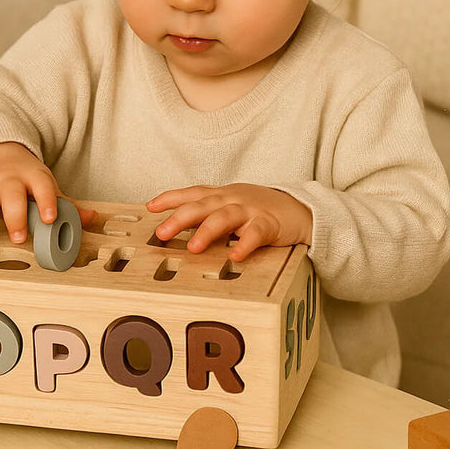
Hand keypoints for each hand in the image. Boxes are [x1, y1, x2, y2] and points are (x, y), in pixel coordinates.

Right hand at [0, 142, 93, 258]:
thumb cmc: (25, 175)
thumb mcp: (45, 183)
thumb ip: (64, 202)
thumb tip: (89, 217)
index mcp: (33, 175)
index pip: (43, 184)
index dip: (47, 200)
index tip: (50, 218)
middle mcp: (8, 178)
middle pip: (11, 192)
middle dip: (15, 215)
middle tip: (19, 237)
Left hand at [145, 184, 311, 261]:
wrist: (299, 209)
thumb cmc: (259, 209)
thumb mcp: (230, 205)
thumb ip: (206, 212)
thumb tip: (175, 225)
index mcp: (220, 195)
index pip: (192, 193)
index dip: (170, 198)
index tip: (150, 207)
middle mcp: (232, 199)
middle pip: (202, 205)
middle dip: (180, 218)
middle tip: (161, 233)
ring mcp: (250, 210)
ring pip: (224, 217)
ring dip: (207, 231)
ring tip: (193, 248)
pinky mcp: (268, 224)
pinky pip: (255, 234)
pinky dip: (245, 244)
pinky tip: (235, 256)